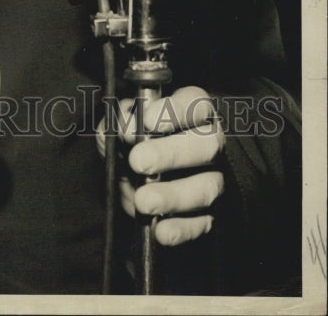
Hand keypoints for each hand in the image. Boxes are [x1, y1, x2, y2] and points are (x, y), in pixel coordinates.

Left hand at [97, 86, 224, 246]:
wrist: (141, 181)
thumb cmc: (136, 143)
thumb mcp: (124, 125)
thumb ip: (120, 120)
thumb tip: (122, 125)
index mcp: (193, 113)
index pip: (196, 104)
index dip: (174, 110)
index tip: (146, 120)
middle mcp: (210, 143)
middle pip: (207, 144)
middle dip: (170, 153)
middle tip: (137, 161)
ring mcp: (214, 179)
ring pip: (207, 186)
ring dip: (174, 195)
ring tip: (143, 200)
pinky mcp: (211, 214)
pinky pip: (203, 224)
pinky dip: (181, 229)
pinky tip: (160, 230)